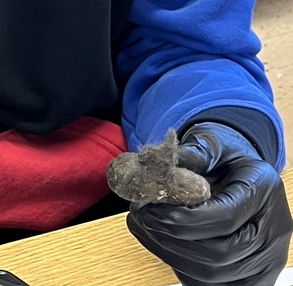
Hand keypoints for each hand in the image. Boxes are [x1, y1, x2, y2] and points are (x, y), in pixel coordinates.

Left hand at [127, 122, 291, 285]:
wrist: (242, 172)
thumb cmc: (225, 157)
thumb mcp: (211, 142)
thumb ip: (189, 153)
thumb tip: (155, 164)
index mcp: (263, 189)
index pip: (225, 217)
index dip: (183, 218)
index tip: (150, 207)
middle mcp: (272, 230)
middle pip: (220, 253)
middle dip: (172, 238)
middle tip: (142, 217)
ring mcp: (265, 260)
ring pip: (213, 275)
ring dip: (171, 254)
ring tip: (145, 227)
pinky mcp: (252, 276)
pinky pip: (212, 283)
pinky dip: (182, 266)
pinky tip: (161, 242)